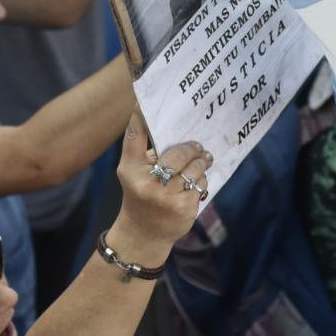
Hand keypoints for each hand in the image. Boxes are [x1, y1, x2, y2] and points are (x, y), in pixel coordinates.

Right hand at [108, 109, 210, 262]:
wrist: (143, 234)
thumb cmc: (141, 195)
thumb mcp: (134, 174)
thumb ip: (147, 153)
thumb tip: (175, 128)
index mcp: (130, 169)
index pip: (135, 136)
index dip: (140, 115)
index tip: (143, 100)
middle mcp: (146, 182)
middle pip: (177, 153)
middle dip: (191, 148)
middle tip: (198, 146)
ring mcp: (165, 196)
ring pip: (194, 168)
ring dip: (202, 162)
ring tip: (204, 159)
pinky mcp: (183, 207)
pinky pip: (200, 184)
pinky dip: (202, 180)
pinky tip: (197, 182)